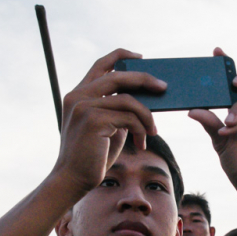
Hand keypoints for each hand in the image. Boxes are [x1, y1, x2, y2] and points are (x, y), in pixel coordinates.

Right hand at [52, 49, 166, 200]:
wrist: (73, 179)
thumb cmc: (92, 156)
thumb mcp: (108, 127)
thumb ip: (119, 110)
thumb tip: (146, 98)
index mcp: (78, 94)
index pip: (100, 64)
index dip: (121, 56)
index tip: (140, 57)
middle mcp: (78, 96)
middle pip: (118, 76)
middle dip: (144, 79)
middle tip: (163, 87)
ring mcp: (84, 106)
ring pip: (128, 100)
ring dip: (146, 116)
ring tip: (153, 131)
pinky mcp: (93, 120)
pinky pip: (129, 118)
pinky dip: (141, 129)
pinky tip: (142, 142)